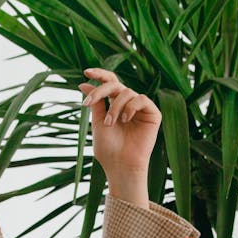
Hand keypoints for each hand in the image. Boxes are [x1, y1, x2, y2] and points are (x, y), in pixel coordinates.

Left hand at [78, 67, 160, 205]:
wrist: (120, 165)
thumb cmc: (108, 148)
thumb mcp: (97, 122)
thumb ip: (95, 102)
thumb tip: (84, 83)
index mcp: (115, 104)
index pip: (110, 83)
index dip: (100, 74)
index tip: (86, 72)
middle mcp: (128, 104)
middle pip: (116, 84)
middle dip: (101, 90)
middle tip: (89, 102)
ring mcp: (141, 109)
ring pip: (127, 92)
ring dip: (114, 106)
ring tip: (110, 123)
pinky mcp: (153, 114)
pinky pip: (142, 99)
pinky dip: (131, 107)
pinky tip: (126, 119)